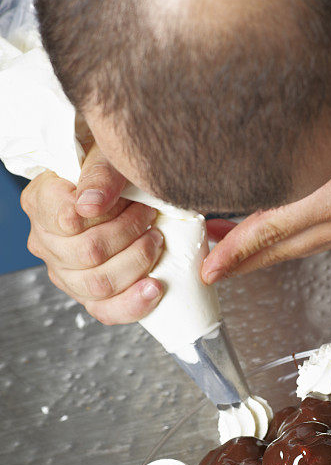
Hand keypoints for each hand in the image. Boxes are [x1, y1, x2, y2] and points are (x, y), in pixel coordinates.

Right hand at [21, 142, 164, 323]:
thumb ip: (100, 173)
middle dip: (130, 235)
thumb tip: (90, 206)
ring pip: (98, 284)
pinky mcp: (87, 294)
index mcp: (41, 203)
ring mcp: (64, 272)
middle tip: (150, 217)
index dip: (107, 215)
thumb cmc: (111, 168)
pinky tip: (155, 287)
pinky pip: (105, 311)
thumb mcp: (107, 153)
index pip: (68, 220)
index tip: (132, 201)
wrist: (120, 187)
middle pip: (87, 254)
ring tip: (156, 241)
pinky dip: (134, 303)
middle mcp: (46, 241)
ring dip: (137, 263)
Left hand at [201, 72, 330, 283]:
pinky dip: (285, 243)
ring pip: (295, 249)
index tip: (209, 267)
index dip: (235, 250)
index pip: (270, 229)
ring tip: (227, 251)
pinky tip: (266, 237)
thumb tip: (241, 175)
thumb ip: (287, 158)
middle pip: (280, 251)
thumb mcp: (327, 126)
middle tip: (209, 271)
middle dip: (241, 262)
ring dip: (261, 253)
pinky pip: (313, 241)